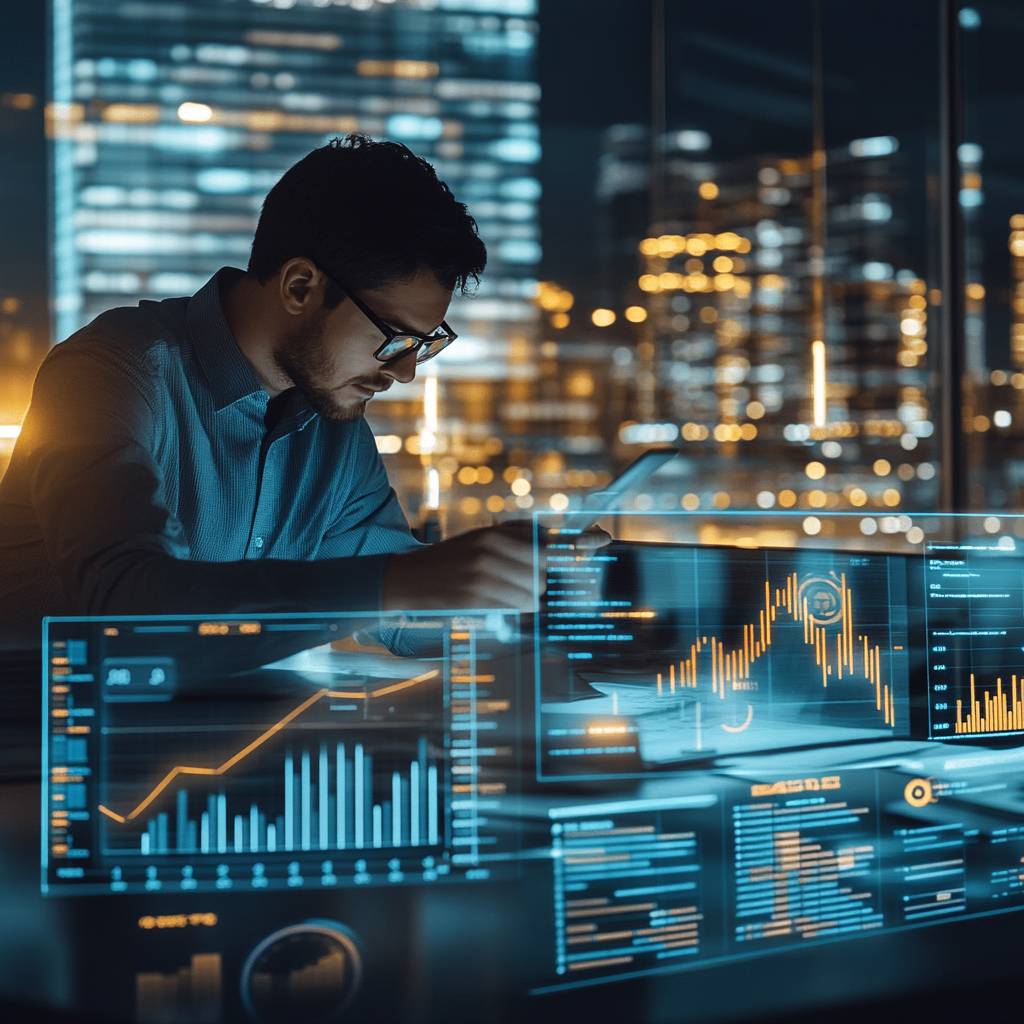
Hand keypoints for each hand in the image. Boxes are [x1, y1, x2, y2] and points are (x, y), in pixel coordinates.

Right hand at [381, 522, 610, 612]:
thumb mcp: (482, 539)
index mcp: (497, 535)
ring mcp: (485, 575)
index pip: (548, 541)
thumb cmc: (450, 560)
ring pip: (532, 594)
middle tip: (517, 581)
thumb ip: (518, 540)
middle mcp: (493, 551)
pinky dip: (510, 608)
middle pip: (543, 573)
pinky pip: (514, 608)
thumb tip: (558, 542)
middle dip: (539, 582)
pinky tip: (492, 602)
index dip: (579, 542)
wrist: (407, 578)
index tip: (603, 539)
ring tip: (499, 592)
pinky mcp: (477, 598)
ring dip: (524, 598)